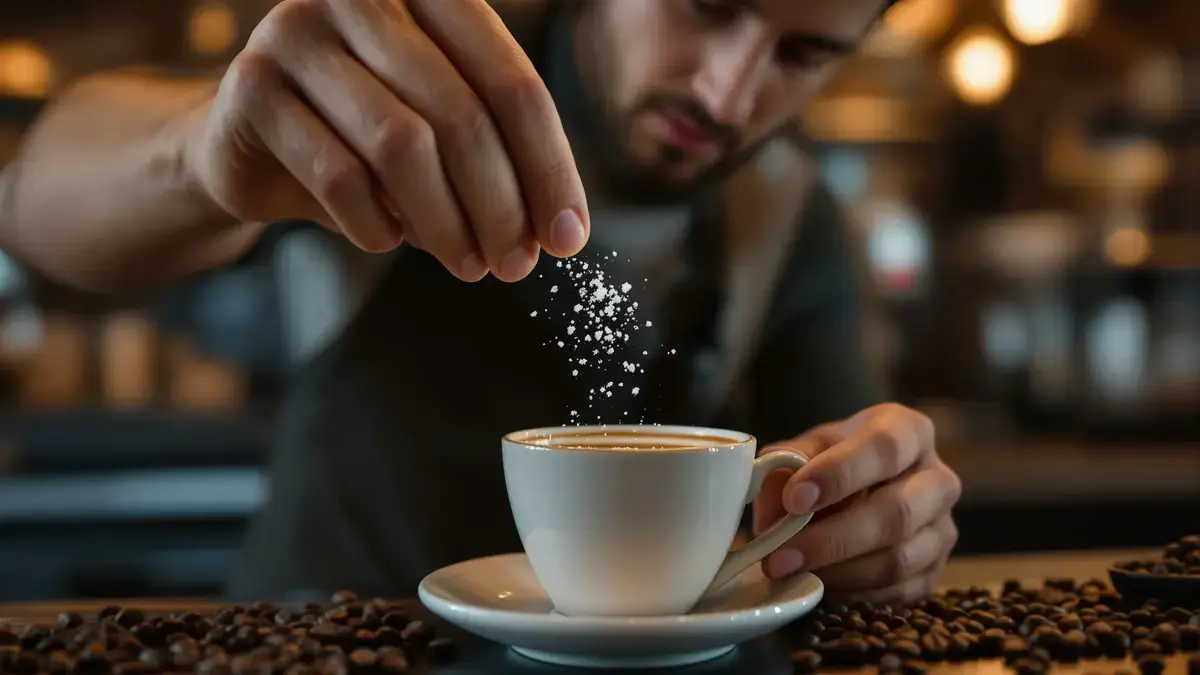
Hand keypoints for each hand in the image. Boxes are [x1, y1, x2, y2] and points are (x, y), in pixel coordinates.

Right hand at [183, 0, 588, 281]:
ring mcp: (298, 32)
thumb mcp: (443, 132)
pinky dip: (376, 224)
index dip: (548, 168)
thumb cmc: (365, 133)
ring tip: (467, 265)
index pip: (513, 84)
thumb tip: (558, 231)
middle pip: (461, 116)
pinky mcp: (250, 85)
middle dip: (500, 205)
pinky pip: (337, 174)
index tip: (568, 238)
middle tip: (515, 266)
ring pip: (401, 146)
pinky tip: (389, 240)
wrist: (250, 139)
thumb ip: (499, 160)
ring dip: (445, 223)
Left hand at [752, 403, 961, 603]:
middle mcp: (938, 479)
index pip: (885, 449)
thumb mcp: (806, 448)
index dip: (840, 474)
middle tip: (780, 555)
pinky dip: (852, 594)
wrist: (855, 489)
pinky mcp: (934, 571)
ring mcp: (942, 529)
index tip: (795, 499)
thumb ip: (786, 467)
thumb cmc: (829, 461)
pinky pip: (897, 592)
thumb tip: (778, 511)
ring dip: (837, 573)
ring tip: (791, 573)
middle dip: (833, 539)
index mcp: (908, 431)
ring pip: (899, 560)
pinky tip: (817, 585)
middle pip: (898, 513)